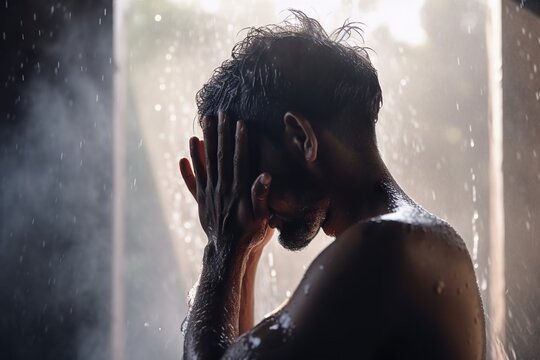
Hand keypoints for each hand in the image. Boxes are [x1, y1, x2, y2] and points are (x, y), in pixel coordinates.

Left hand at [179, 112, 271, 254]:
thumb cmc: (249, 234)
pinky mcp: (202, 200)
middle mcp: (222, 188)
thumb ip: (261, 196)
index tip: (240, 123)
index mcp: (239, 190)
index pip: (239, 160)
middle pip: (221, 155)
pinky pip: (194, 180)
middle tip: (221, 113)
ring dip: (205, 141)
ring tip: (204, 123)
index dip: (240, 141)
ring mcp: (210, 193)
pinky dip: (189, 167)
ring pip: (206, 162)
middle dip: (222, 133)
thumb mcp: (262, 218)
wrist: (228, 253)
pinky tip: (185, 154)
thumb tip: (265, 175)